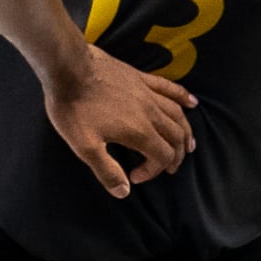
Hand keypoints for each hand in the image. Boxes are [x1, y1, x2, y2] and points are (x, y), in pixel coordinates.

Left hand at [43, 46, 196, 198]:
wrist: (69, 68)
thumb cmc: (74, 108)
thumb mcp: (84, 147)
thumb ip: (106, 171)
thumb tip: (124, 192)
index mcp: (139, 131)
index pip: (162, 157)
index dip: (152, 171)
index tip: (133, 176)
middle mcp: (150, 112)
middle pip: (176, 137)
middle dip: (176, 156)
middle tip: (169, 168)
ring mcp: (148, 93)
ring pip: (178, 115)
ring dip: (186, 132)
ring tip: (188, 145)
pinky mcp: (141, 78)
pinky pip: (170, 89)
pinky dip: (184, 98)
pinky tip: (192, 103)